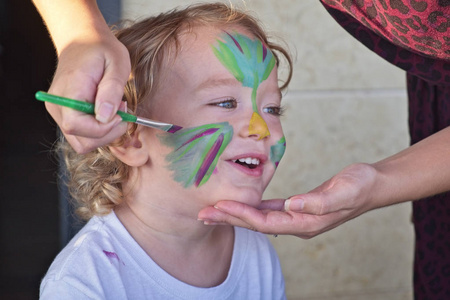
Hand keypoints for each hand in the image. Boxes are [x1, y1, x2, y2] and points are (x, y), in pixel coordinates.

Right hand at [46, 33, 130, 153]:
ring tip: (116, 110)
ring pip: (83, 143)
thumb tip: (105, 116)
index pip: (77, 126)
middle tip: (122, 111)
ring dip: (105, 134)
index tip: (121, 115)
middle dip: (108, 134)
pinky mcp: (66, 116)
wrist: (82, 41)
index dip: (103, 128)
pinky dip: (100, 131)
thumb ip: (112, 90)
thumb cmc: (101, 49)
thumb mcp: (116, 63)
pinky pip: (84, 135)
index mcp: (68, 91)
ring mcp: (59, 113)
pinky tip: (108, 112)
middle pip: (82, 142)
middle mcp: (57, 106)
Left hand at [198, 163, 378, 237]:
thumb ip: (318, 201)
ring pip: (259, 219)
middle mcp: (297, 223)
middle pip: (256, 224)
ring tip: (212, 212)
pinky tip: (239, 205)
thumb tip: (291, 205)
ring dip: (235, 215)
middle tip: (203, 214)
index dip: (242, 215)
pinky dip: (250, 208)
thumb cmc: (360, 186)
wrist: (372, 185)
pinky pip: (268, 211)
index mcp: (305, 222)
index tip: (220, 207)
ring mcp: (296, 217)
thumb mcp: (344, 190)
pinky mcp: (296, 208)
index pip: (266, 222)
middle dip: (229, 219)